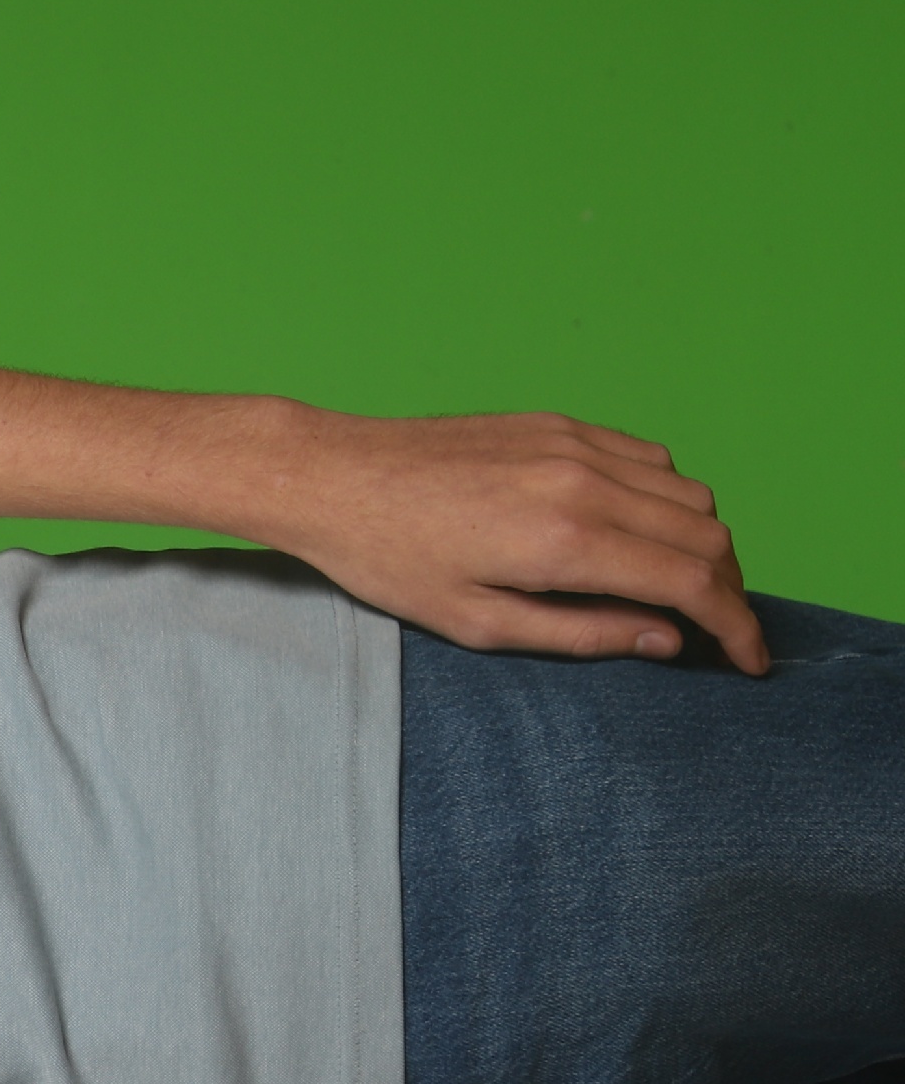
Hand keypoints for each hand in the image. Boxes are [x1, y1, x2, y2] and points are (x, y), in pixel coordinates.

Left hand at [258, 406, 765, 673]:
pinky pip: (649, 457)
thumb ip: (580, 634)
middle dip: (728, 589)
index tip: (750, 659)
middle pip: (708, 535)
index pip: (693, 584)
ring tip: (678, 584)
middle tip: (717, 630)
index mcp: (565, 542)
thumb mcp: (476, 622)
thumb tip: (664, 639)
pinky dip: (666, 497)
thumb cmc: (388, 558)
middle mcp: (586, 484)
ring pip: (689, 492)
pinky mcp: (560, 424)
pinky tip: (637, 529)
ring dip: (701, 541)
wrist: (334, 476)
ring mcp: (576, 445)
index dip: (737, 626)